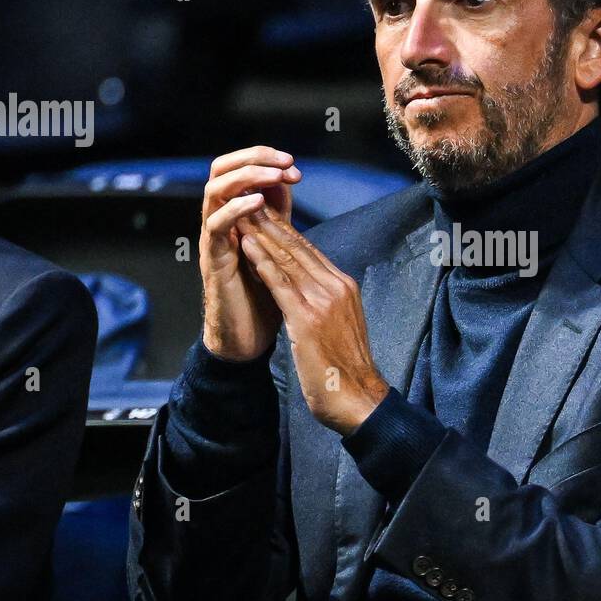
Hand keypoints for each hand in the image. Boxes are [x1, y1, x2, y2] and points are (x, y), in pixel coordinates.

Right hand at [198, 146, 300, 360]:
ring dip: (245, 178)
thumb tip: (287, 180)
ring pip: (214, 190)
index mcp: (235, 213)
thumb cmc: (263, 292)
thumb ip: (278, 215)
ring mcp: (213, 238)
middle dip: (253, 158)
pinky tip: (257, 203)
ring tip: (273, 175)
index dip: (266, 160)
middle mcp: (219, 219)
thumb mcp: (275, 245)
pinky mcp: (213, 259)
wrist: (247, 337)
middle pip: (221, 168)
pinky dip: (235, 210)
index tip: (295, 166)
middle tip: (284, 163)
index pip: (240, 167)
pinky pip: (216, 226)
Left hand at [235, 207, 388, 434]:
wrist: (358, 400)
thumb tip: (311, 289)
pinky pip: (280, 283)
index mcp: (344, 287)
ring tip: (242, 213)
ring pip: (288, 259)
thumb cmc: (346, 370)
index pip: (310, 252)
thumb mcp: (341, 325)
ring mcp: (323, 302)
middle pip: (298, 248)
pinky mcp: (307, 319)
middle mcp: (336, 287)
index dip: (285, 231)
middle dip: (271, 223)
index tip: (265, 213)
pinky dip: (261, 262)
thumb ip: (327, 302)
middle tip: (249, 200)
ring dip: (262, 234)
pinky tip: (246, 245)